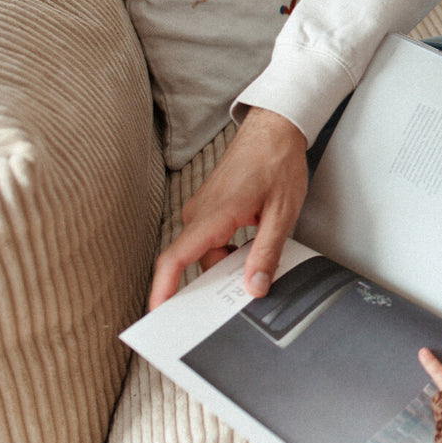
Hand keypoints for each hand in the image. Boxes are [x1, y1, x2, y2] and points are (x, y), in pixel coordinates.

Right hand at [148, 107, 309, 309]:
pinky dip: (228, 248)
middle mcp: (199, 212)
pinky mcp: (209, 207)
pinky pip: (210, 238)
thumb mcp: (282, 213)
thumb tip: (255, 286)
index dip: (163, 290)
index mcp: (213, 214)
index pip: (175, 259)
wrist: (275, 129)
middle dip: (214, 281)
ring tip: (260, 257)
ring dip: (228, 261)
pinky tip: (253, 245)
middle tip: (242, 293)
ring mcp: (202, 208)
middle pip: (196, 262)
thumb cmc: (277, 161)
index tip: (158, 313)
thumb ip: (267, 253)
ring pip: (206, 251)